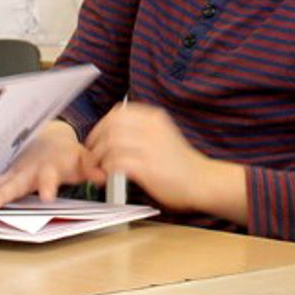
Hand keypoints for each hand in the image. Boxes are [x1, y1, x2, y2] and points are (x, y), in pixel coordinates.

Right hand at [0, 120, 92, 210]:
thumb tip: (103, 172)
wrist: (51, 137)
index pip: (49, 178)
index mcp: (49, 168)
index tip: (46, 197)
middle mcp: (28, 171)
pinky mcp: (6, 176)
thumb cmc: (67, 153)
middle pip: (13, 184)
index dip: (48, 187)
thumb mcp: (84, 159)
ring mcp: (14, 173)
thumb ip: (92, 167)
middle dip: (0, 195)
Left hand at [85, 101, 247, 220]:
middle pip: (109, 127)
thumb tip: (110, 136)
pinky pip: (115, 163)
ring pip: (109, 145)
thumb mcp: (162, 136)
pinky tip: (107, 179)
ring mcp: (150, 147)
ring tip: (98, 172)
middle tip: (92, 158)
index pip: (117, 114)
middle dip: (95, 144)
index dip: (101, 127)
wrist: (203, 181)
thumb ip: (140, 132)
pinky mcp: (147, 167)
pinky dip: (106, 171)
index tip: (96, 141)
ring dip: (98, 160)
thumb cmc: (181, 164)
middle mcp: (151, 128)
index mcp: (154, 118)